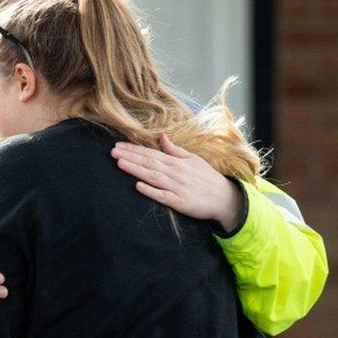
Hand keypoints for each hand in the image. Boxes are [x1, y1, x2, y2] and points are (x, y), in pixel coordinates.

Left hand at [110, 134, 243, 232]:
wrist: (224, 198)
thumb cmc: (207, 177)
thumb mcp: (193, 159)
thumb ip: (175, 149)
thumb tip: (161, 136)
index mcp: (176, 162)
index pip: (151, 153)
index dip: (134, 149)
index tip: (118, 146)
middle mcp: (174, 172)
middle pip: (148, 163)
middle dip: (130, 156)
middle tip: (112, 152)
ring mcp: (176, 187)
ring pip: (152, 176)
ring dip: (136, 169)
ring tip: (120, 163)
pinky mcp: (179, 202)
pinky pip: (163, 196)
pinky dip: (151, 191)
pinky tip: (138, 186)